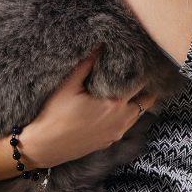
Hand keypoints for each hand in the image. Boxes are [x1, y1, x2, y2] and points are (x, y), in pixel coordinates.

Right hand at [17, 53, 155, 168]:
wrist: (44, 146)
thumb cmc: (54, 116)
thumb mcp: (68, 85)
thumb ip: (86, 64)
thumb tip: (99, 45)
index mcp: (114, 104)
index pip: (141, 84)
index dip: (141, 71)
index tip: (137, 63)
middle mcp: (121, 120)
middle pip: (146, 100)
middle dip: (142, 87)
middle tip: (133, 75)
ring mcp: (116, 133)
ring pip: (138, 114)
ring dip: (134, 102)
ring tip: (123, 90)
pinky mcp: (109, 141)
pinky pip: (125, 125)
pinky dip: (124, 115)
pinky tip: (110, 107)